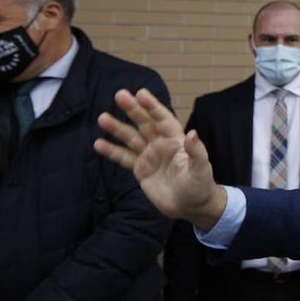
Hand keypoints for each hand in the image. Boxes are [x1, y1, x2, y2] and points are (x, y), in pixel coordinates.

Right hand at [94, 89, 226, 230]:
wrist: (190, 206)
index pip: (163, 119)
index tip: (141, 93)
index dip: (153, 106)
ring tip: (102, 118)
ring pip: (131, 138)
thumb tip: (192, 133)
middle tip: (119, 95)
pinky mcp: (140, 169)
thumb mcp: (201, 169)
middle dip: (133, 109)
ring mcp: (149, 156)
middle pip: (144, 123)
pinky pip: (124, 158)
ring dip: (117, 128)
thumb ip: (196, 152)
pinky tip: (98, 144)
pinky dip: (111, 151)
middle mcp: (161, 144)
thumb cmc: (200, 185)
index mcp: (176, 140)